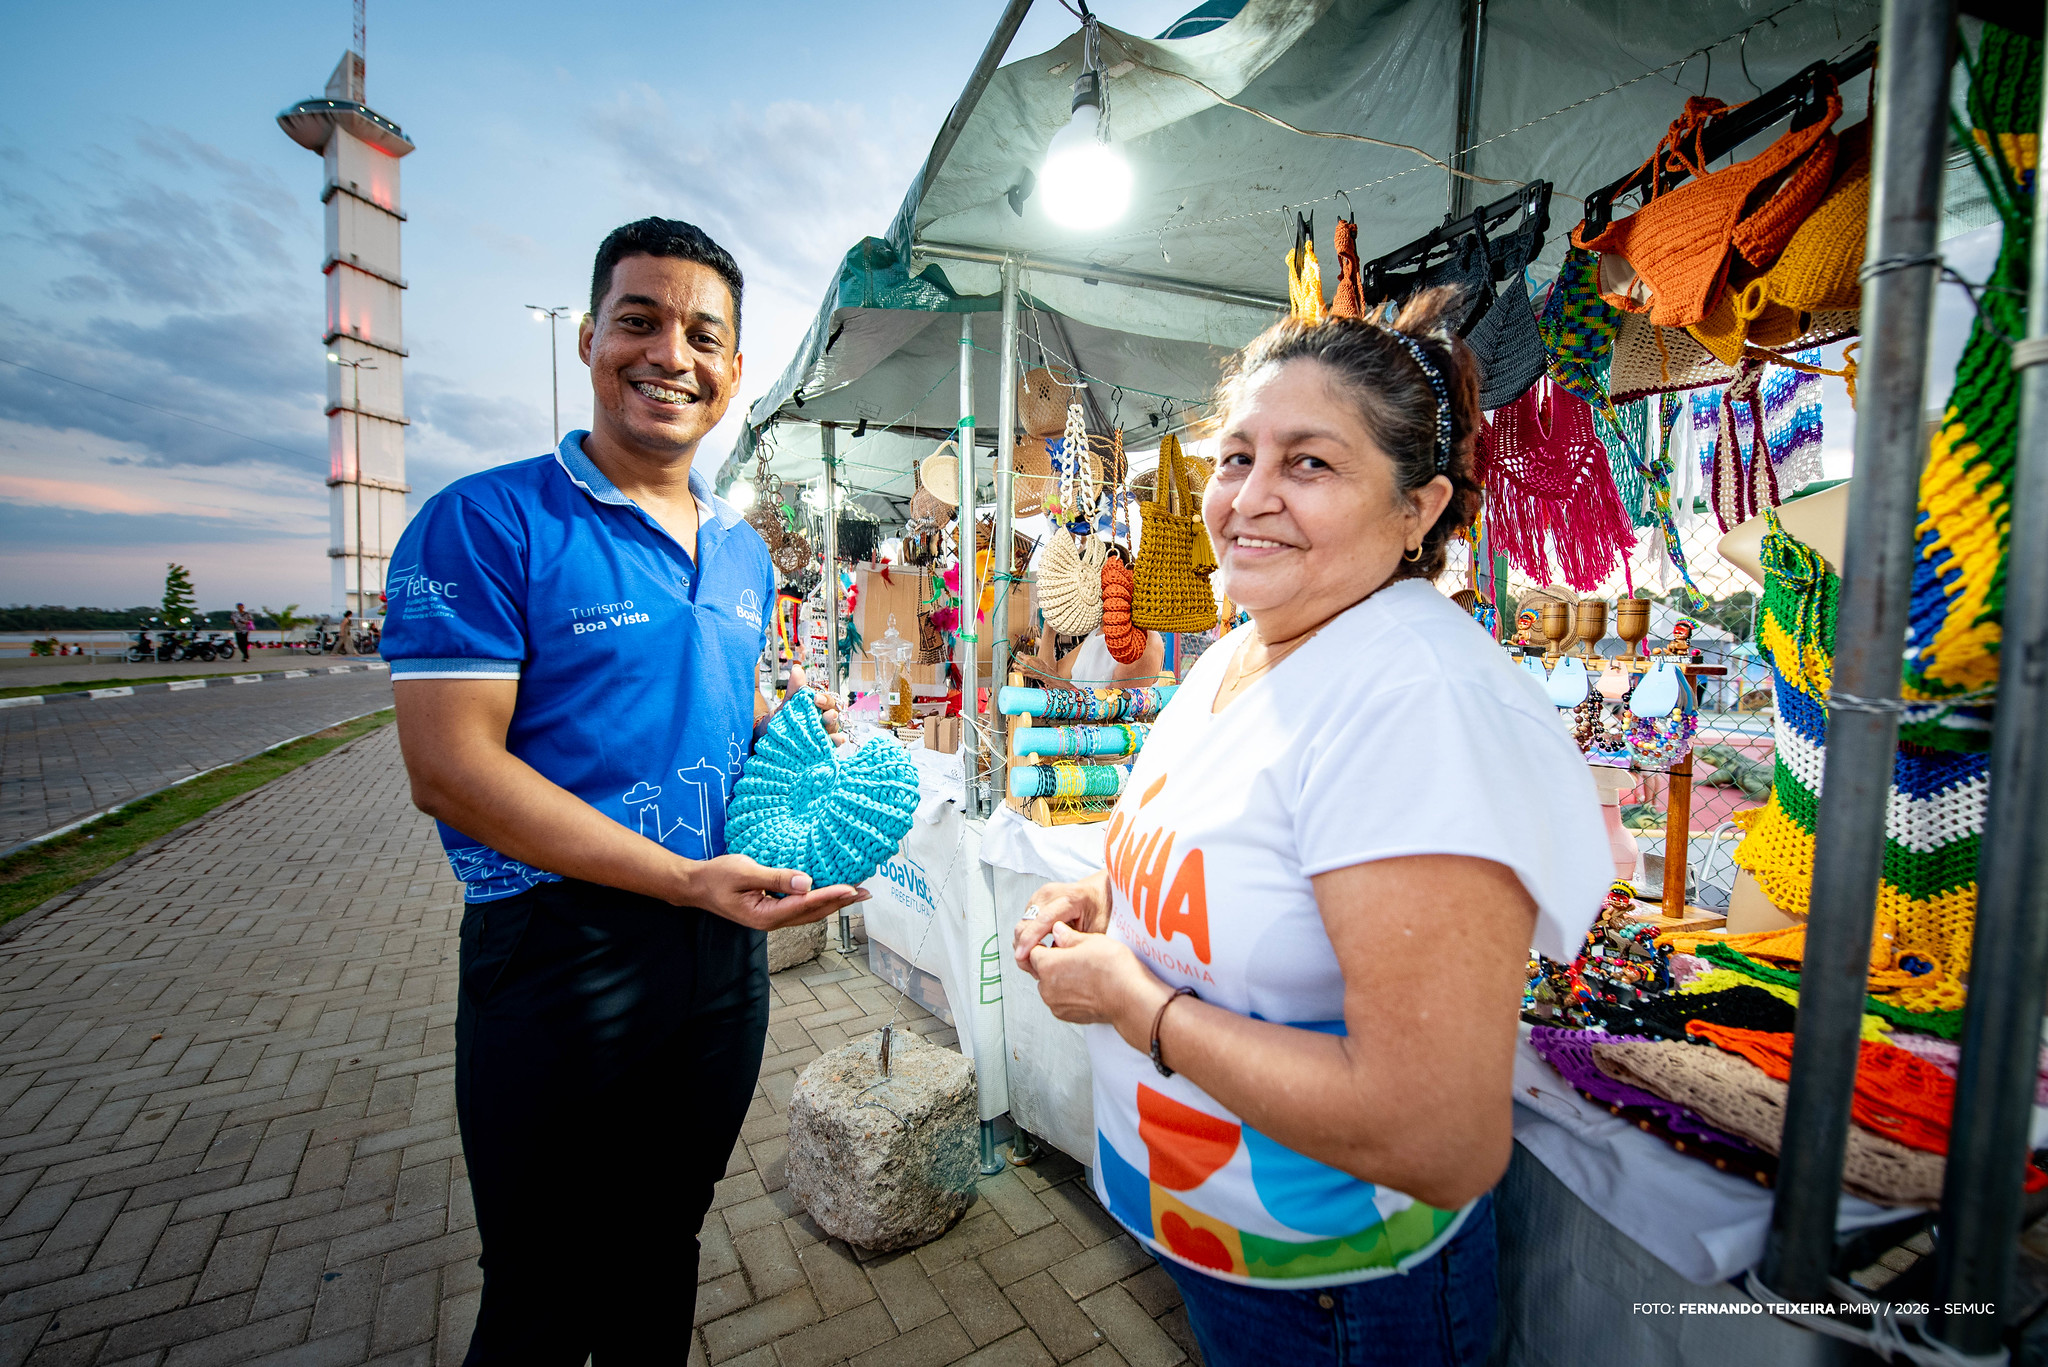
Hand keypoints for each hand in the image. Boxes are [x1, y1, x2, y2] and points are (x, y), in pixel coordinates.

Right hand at [681, 853, 869, 929]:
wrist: (695, 885)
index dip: (830, 896)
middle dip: (840, 902)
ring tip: (856, 892)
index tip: (851, 888)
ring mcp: (772, 916)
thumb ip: (775, 878)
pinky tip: (829, 890)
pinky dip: (819, 897)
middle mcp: (772, 921)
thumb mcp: (744, 873)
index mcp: (765, 916)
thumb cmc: (715, 877)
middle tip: (865, 892)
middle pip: (813, 913)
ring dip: (833, 901)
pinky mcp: (772, 908)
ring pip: (810, 911)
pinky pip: (801, 906)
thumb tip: (806, 882)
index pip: (805, 906)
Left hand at [785, 665, 848, 745]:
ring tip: (836, 735)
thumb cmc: (782, 718)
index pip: (827, 703)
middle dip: (831, 717)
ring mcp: (821, 736)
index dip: (824, 700)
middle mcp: (823, 722)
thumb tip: (797, 670)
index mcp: (818, 709)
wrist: (768, 735)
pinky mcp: (818, 749)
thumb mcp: (787, 703)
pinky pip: (828, 747)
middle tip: (828, 715)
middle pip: (833, 718)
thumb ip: (794, 689)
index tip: (815, 698)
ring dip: (835, 733)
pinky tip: (837, 743)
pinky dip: (833, 745)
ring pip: (832, 733)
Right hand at [1013, 870, 1112, 975]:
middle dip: (1024, 949)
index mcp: (1070, 898)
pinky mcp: (1035, 902)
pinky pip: (1024, 924)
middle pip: (1026, 924)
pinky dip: (1027, 939)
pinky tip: (1038, 950)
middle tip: (1035, 970)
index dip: (1030, 940)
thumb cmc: (1101, 908)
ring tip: (1038, 962)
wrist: (1099, 890)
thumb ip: (1076, 943)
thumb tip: (1054, 959)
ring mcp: (1040, 897)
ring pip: (1022, 926)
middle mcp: (1050, 894)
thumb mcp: (1096, 928)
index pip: (1043, 920)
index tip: (1022, 957)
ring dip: (1024, 946)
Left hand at [1029, 923, 1171, 1041]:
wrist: (1131, 998)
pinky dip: (1068, 994)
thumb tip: (1058, 930)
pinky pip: (1060, 1000)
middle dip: (1053, 962)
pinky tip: (1087, 986)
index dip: (1045, 944)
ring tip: (1084, 972)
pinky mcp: (1066, 1015)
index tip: (1058, 943)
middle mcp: (1047, 987)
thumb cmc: (1114, 969)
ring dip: (1060, 979)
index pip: (1033, 951)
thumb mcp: (1092, 940)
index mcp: (1048, 964)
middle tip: (1075, 956)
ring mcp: (1055, 1004)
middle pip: (1040, 970)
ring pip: (1050, 986)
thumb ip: (1068, 936)